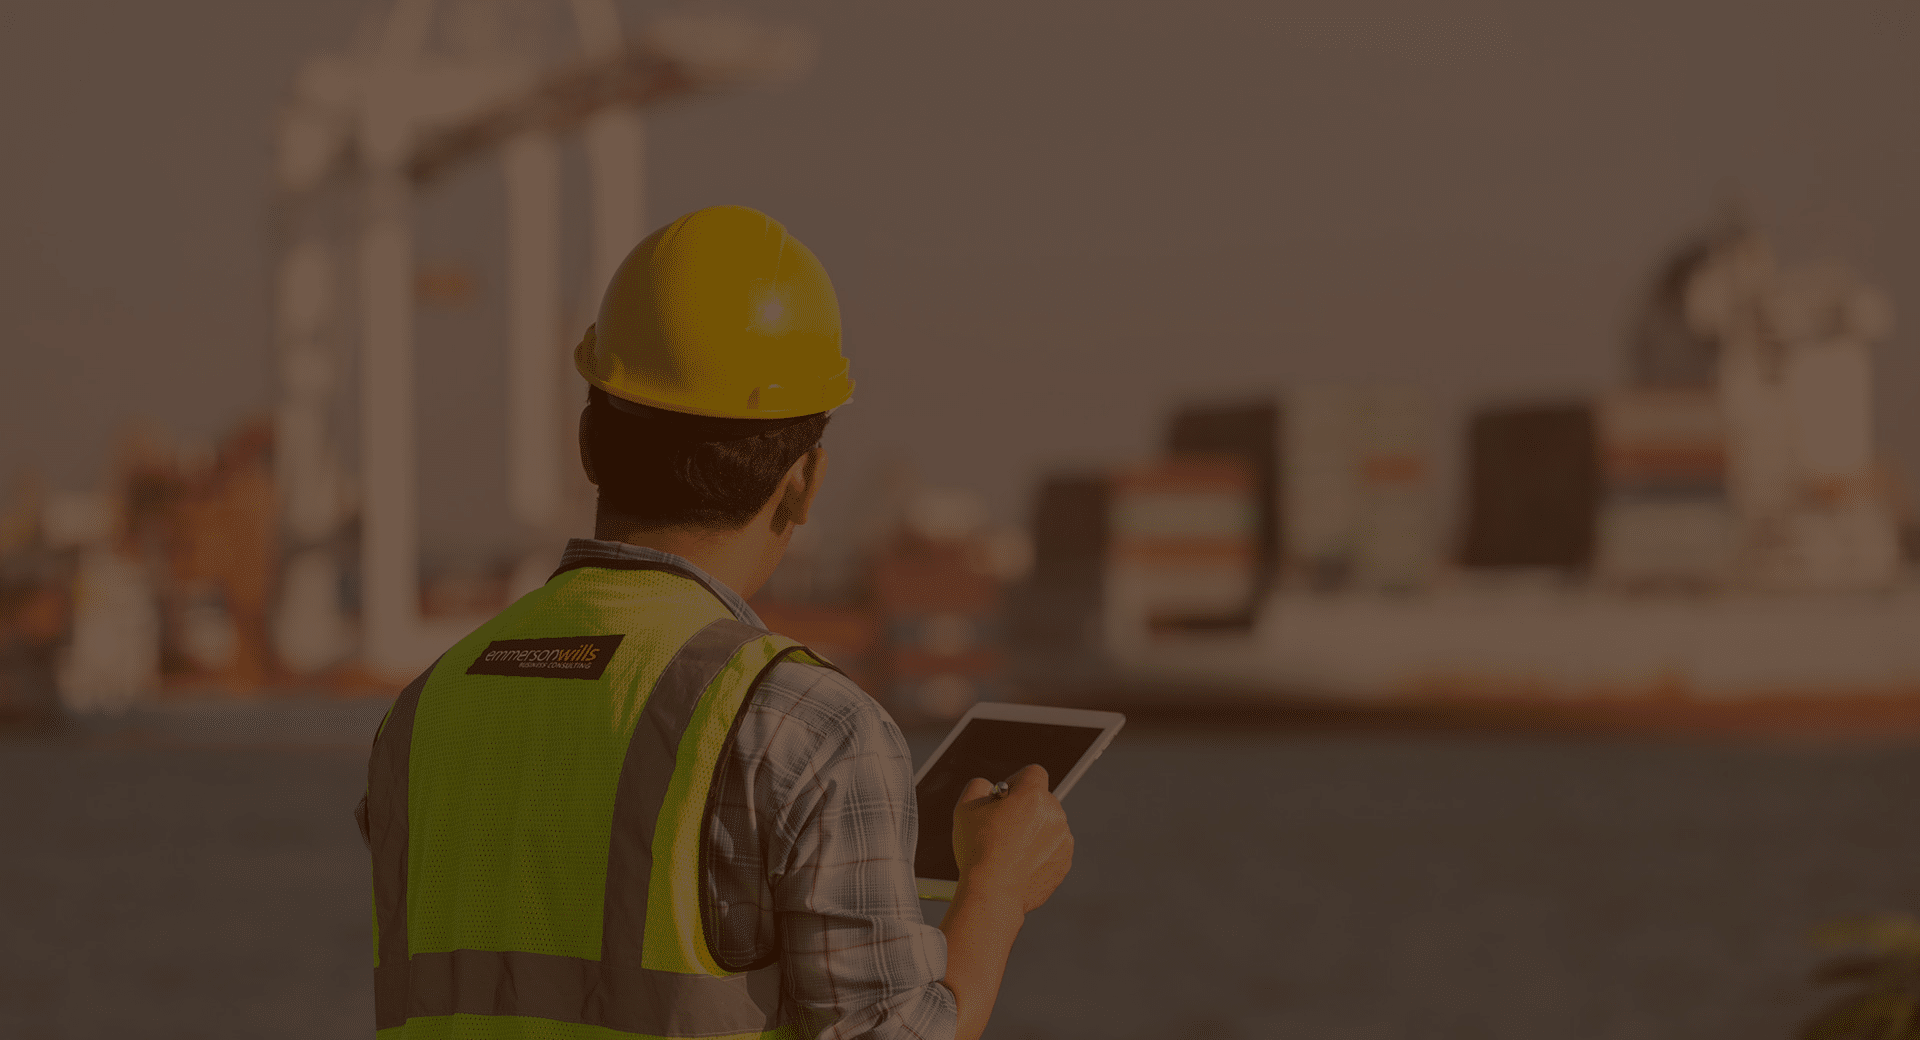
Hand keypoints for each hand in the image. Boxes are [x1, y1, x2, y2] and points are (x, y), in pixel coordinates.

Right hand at [951, 763, 1073, 913]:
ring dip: (1033, 831)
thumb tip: (990, 787)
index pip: (1033, 773)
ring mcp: (1063, 840)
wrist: (992, 892)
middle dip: (1024, 808)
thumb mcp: (965, 808)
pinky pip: (1052, 849)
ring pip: (1048, 825)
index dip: (1016, 782)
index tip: (1003, 798)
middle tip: (1001, 827)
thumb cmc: (978, 850)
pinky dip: (1039, 853)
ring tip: (1008, 850)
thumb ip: (979, 786)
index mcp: (1034, 796)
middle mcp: (1055, 815)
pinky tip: (1018, 864)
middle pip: (1041, 800)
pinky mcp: (1064, 863)